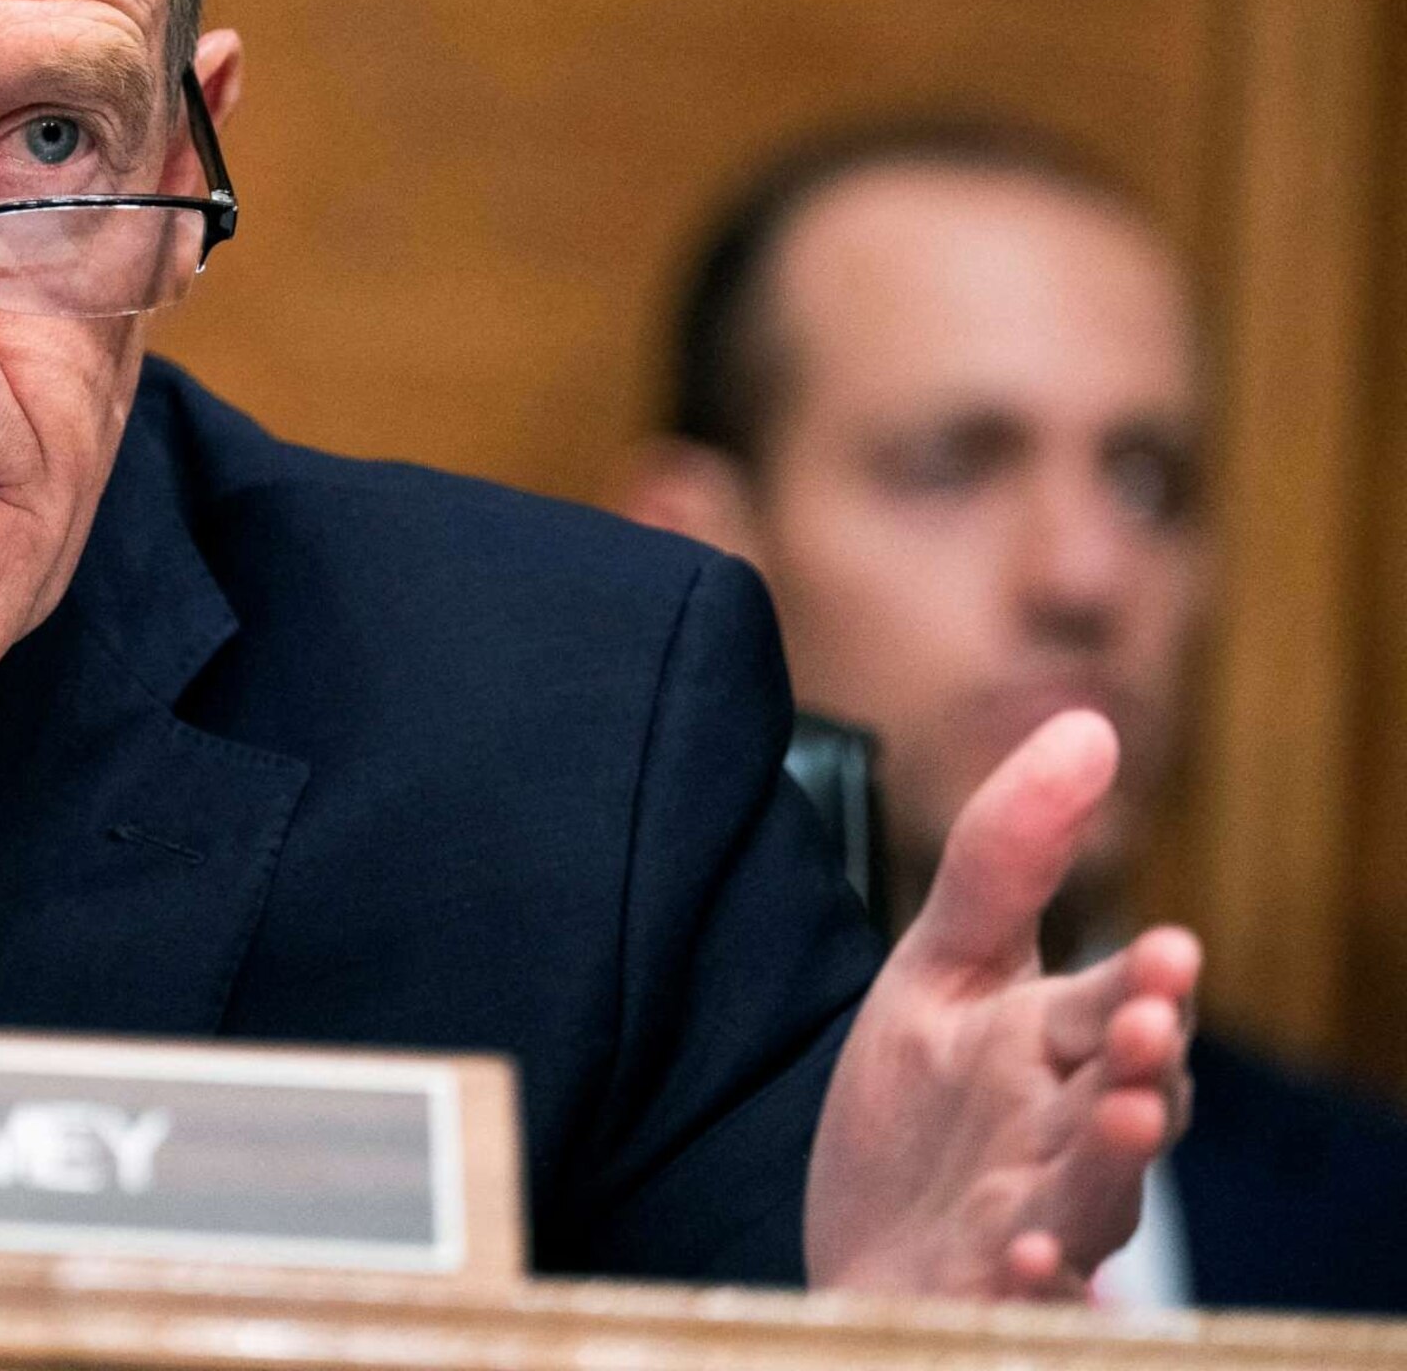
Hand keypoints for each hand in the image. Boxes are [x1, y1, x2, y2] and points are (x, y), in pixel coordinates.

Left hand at [803, 710, 1199, 1298]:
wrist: (863, 1245)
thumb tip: (1089, 724)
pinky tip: (1021, 1265)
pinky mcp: (993, 1299)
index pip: (1118, 1008)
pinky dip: (1037, 1288)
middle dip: (1141, 1066)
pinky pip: (1030, 1303)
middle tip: (1145, 1031)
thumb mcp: (939, 967)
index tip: (1165, 951)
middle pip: (1123, 1104)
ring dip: (1110, 1166)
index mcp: (1059, 1053)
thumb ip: (1005, 856)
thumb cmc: (921, 1107)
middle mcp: (1068, 1141)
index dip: (1144, 985)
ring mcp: (1039, 1225)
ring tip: (1121, 1121)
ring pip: (1094, 1200)